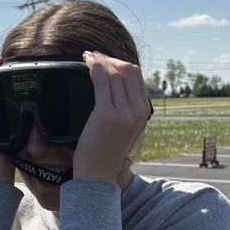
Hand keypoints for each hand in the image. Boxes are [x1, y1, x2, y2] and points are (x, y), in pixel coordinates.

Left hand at [71, 51, 151, 183]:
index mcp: (144, 111)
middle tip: (93, 56)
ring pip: (113, 73)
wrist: (98, 173)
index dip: (118, 62)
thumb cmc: (106, 150)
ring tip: (86, 58)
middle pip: (127, 70)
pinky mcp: (106, 115)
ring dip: (98, 60)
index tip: (104, 60)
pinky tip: (85, 64)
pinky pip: (101, 81)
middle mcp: (137, 110)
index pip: (136, 74)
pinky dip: (93, 68)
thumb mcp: (126, 127)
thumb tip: (116, 83)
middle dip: (109, 58)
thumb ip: (127, 107)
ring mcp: (123, 113)